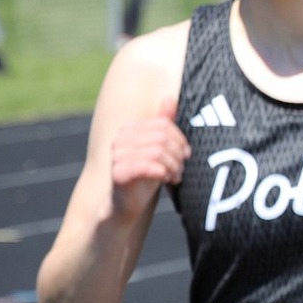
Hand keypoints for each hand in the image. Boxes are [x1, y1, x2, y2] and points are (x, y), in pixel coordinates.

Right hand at [109, 97, 188, 220]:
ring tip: (175, 176)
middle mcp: (119, 139)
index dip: (180, 140)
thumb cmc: (145, 174)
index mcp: (129, 129)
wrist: (127, 204)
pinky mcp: (118, 173)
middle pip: (162, 138)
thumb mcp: (158, 148)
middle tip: (181, 168)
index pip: (163, 125)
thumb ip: (163, 123)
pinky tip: (166, 180)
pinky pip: (148, 166)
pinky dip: (163, 173)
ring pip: (158, 152)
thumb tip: (170, 98)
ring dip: (173, 166)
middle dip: (178, 155)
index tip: (186, 155)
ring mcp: (116, 156)